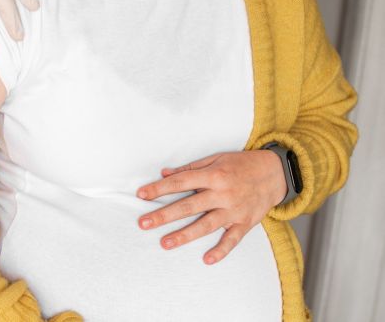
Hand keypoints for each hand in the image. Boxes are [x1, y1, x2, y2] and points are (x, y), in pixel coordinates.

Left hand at [136, 151, 286, 264]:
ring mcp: (234, 210)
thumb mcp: (216, 159)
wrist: (276, 173)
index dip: (160, 189)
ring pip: (206, 225)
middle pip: (189, 206)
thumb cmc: (241, 164)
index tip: (142, 195)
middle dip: (164, 215)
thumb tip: (165, 173)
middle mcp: (223, 194)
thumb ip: (190, 168)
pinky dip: (221, 251)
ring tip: (165, 243)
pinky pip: (232, 240)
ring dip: (184, 235)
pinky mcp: (245, 223)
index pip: (181, 182)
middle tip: (144, 223)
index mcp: (214, 175)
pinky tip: (207, 259)